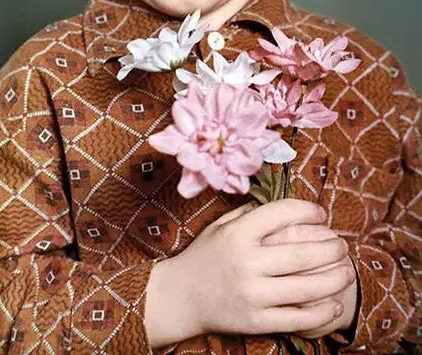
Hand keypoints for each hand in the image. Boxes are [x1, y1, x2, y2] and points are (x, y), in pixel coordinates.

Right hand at [145, 199, 355, 346]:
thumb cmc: (205, 255)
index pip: (282, 214)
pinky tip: (333, 304)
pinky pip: (297, 317)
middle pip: (302, 253)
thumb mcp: (221, 226)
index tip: (321, 214)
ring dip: (334, 278)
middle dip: (330, 248)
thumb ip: (251, 213)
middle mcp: (246, 262)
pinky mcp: (256, 321)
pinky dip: (321, 312)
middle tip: (342, 245)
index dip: (308, 211)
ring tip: (347, 271)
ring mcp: (252, 294)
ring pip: (306, 286)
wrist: (180, 296)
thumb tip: (287, 206)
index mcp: (238, 233)